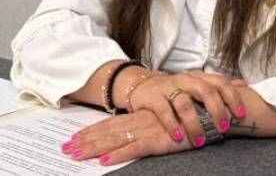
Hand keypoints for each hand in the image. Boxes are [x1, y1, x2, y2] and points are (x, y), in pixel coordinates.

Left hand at [62, 107, 181, 164]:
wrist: (211, 114)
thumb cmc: (191, 117)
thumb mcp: (165, 119)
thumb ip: (148, 124)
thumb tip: (132, 132)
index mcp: (141, 116)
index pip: (110, 123)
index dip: (91, 130)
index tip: (73, 137)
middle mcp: (140, 121)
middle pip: (106, 131)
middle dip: (84, 140)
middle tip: (65, 148)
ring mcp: (148, 131)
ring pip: (115, 140)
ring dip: (94, 148)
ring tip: (76, 155)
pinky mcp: (159, 141)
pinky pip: (134, 149)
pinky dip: (118, 155)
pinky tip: (104, 161)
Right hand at [123, 71, 245, 148]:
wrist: (143, 85)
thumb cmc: (177, 89)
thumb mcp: (197, 84)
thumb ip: (219, 86)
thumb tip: (244, 84)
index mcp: (199, 77)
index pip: (220, 82)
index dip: (232, 97)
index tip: (240, 114)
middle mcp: (186, 80)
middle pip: (206, 91)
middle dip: (217, 110)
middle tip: (223, 128)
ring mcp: (169, 87)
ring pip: (184, 103)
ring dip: (194, 123)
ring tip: (201, 140)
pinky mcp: (153, 97)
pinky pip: (164, 110)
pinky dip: (172, 124)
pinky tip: (178, 137)